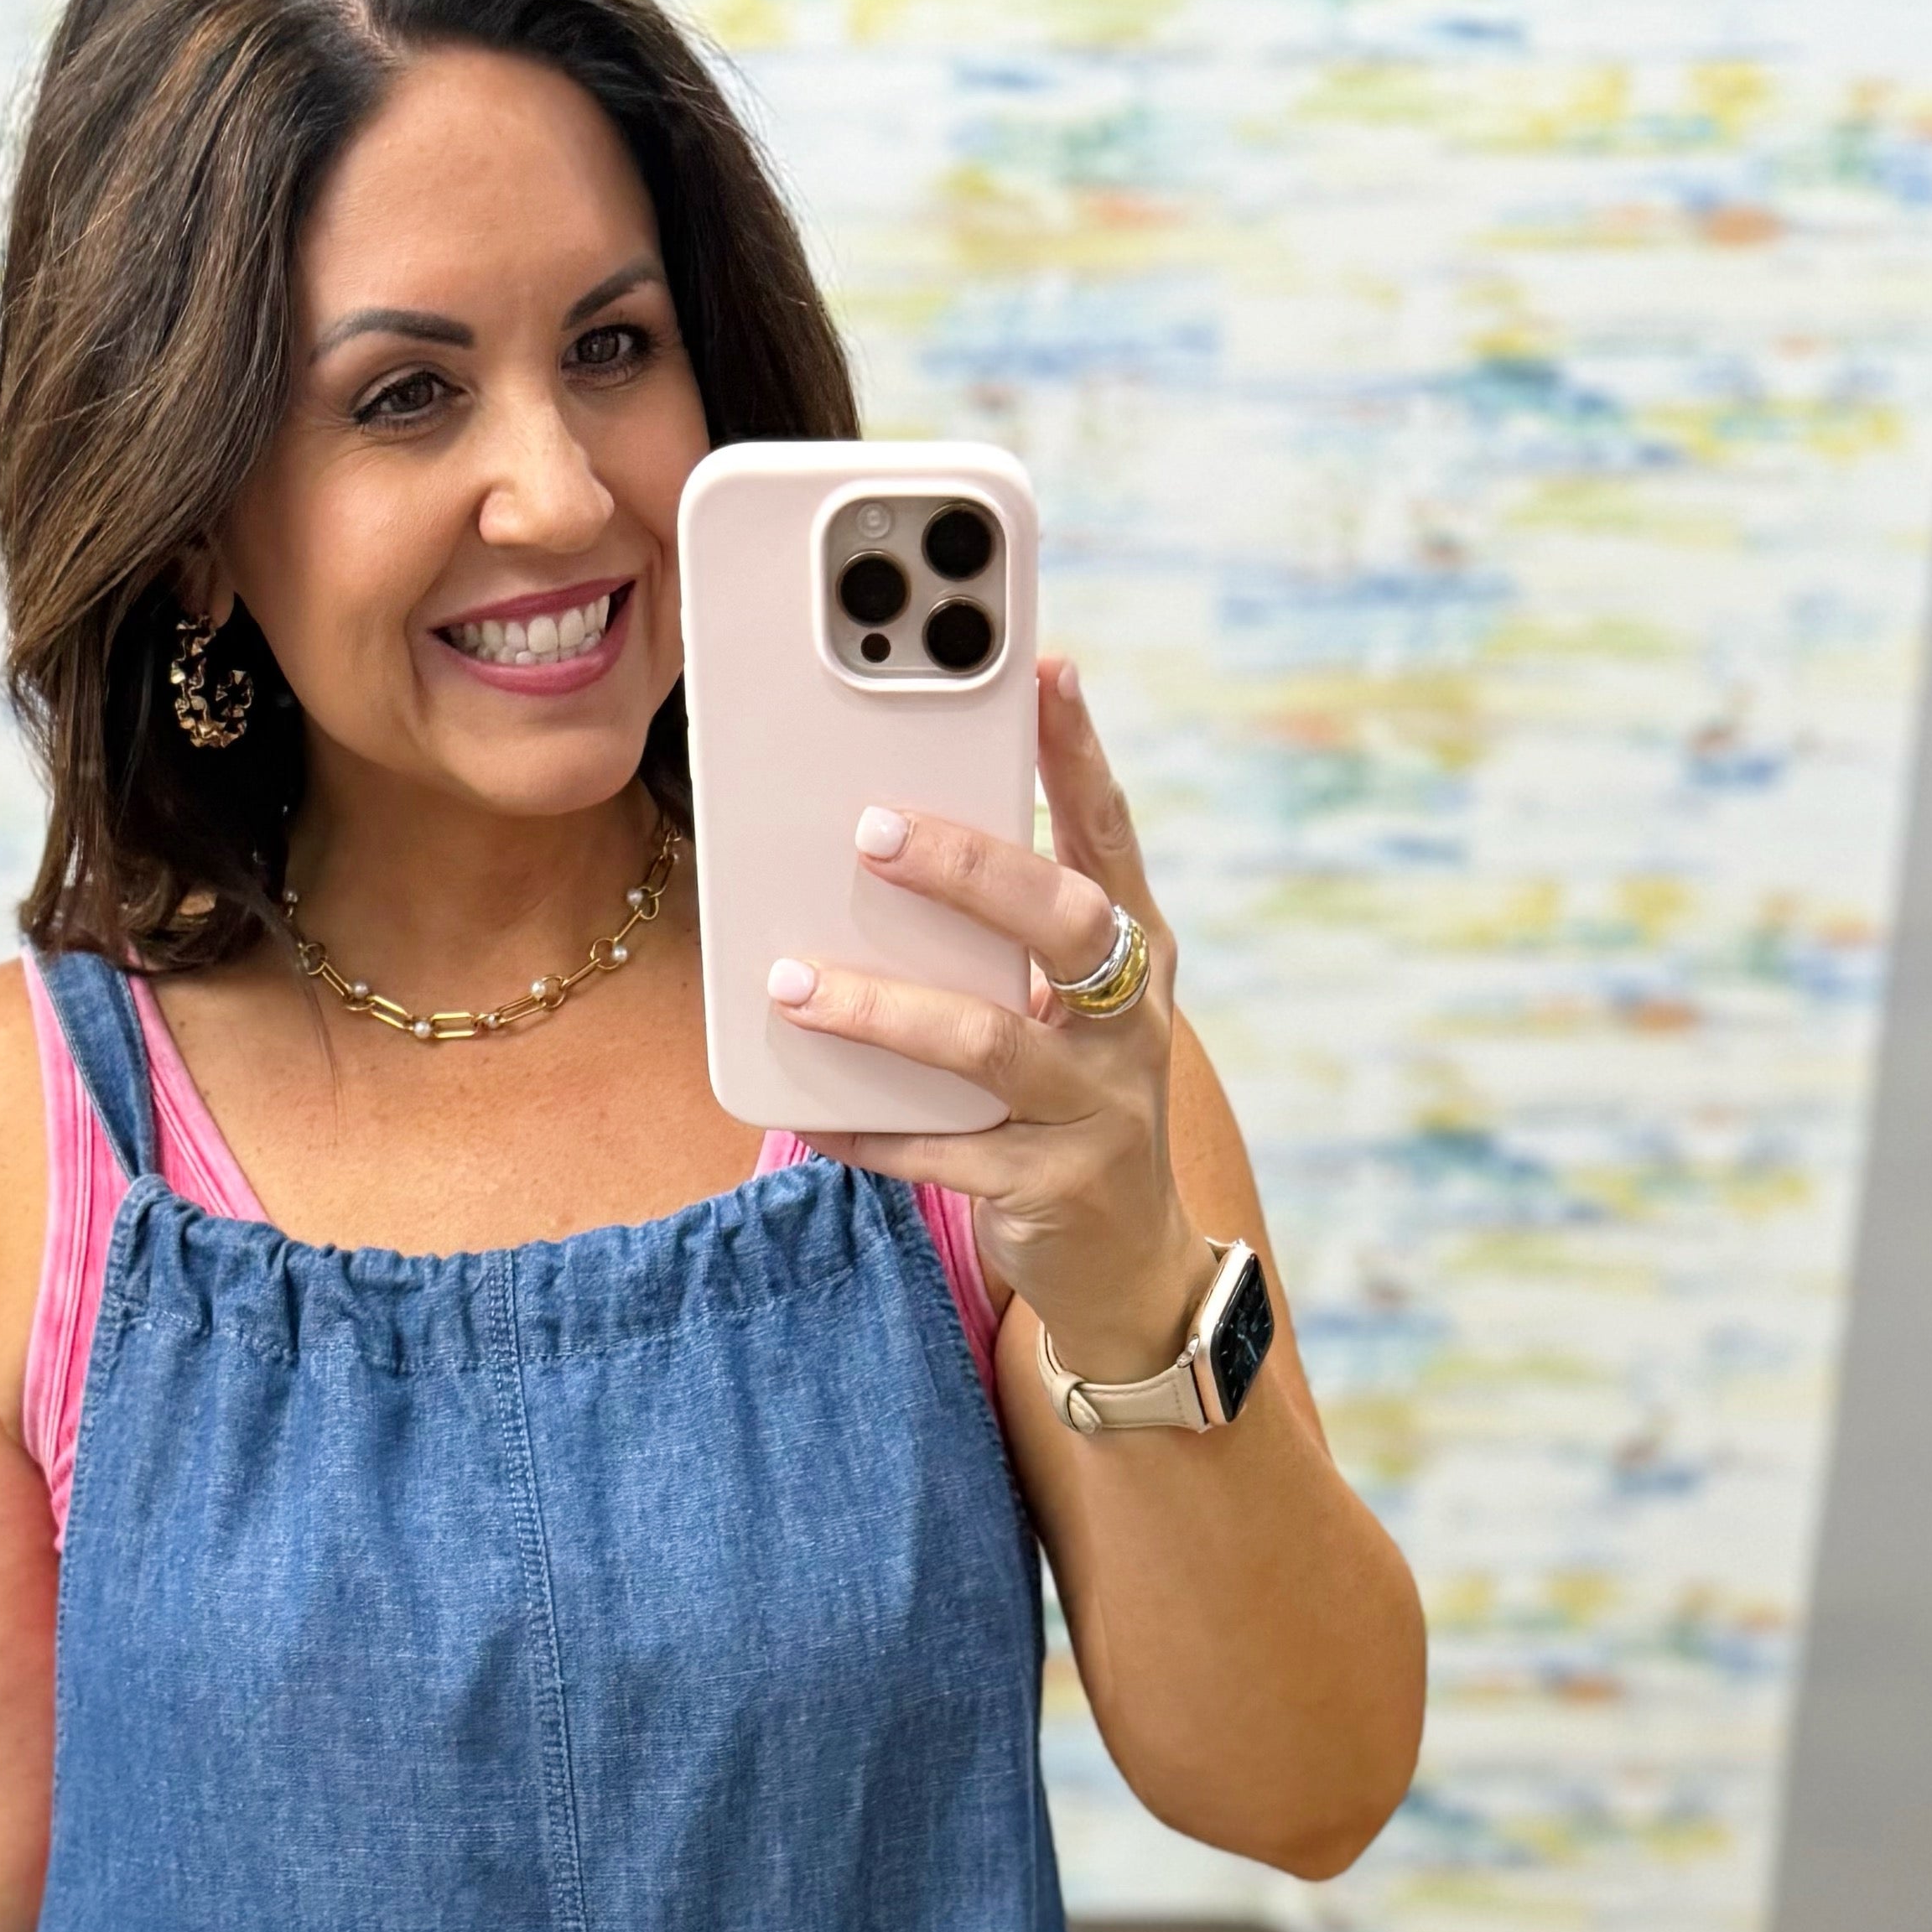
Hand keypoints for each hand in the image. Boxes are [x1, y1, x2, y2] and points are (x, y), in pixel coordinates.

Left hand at [768, 653, 1208, 1382]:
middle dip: (971, 870)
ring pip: (988, 1042)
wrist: (1126, 1262)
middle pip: (1064, 922)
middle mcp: (1132, 1024)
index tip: (1043, 669)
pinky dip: (866, 1129)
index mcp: (1137, 958)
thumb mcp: (1061, 1013)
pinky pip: (940, 1151)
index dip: (1082, 754)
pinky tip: (805, 1108)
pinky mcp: (1051, 1189)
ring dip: (883, 1008)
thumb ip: (1002, 942)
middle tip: (874, 832)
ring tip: (794, 984)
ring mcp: (1098, 1110)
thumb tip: (882, 845)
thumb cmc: (1070, 1105)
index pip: (1112, 837)